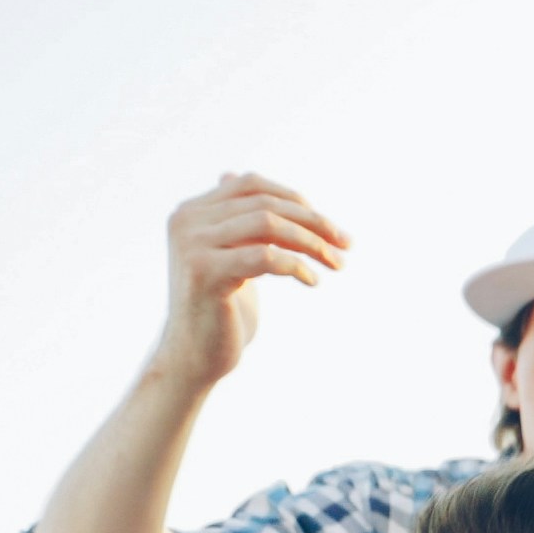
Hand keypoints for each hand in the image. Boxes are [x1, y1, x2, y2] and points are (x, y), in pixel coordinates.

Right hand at [151, 171, 348, 390]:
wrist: (195, 357)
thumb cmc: (221, 309)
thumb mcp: (230, 255)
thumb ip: (233, 220)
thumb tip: (235, 175)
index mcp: (192, 212)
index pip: (252, 185)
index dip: (296, 200)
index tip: (330, 227)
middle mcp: (187, 221)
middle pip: (264, 203)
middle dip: (313, 222)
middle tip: (346, 244)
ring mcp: (193, 246)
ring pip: (267, 224)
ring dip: (310, 242)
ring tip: (336, 263)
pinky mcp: (205, 274)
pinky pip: (266, 257)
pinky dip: (296, 266)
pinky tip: (313, 282)